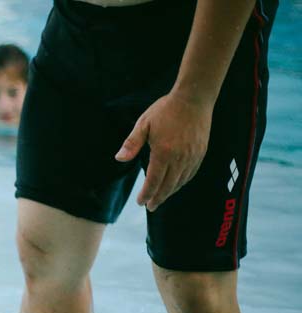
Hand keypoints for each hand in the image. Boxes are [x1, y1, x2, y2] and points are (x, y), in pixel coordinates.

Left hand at [115, 92, 212, 211]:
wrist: (194, 98)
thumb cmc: (165, 110)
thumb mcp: (144, 124)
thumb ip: (132, 143)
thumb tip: (119, 159)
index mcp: (163, 152)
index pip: (154, 181)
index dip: (146, 194)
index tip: (140, 202)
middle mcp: (180, 157)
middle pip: (168, 186)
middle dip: (158, 198)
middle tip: (150, 206)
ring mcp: (192, 156)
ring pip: (180, 181)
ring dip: (170, 192)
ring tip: (160, 198)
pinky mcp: (201, 152)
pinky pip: (191, 173)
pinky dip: (182, 182)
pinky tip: (176, 184)